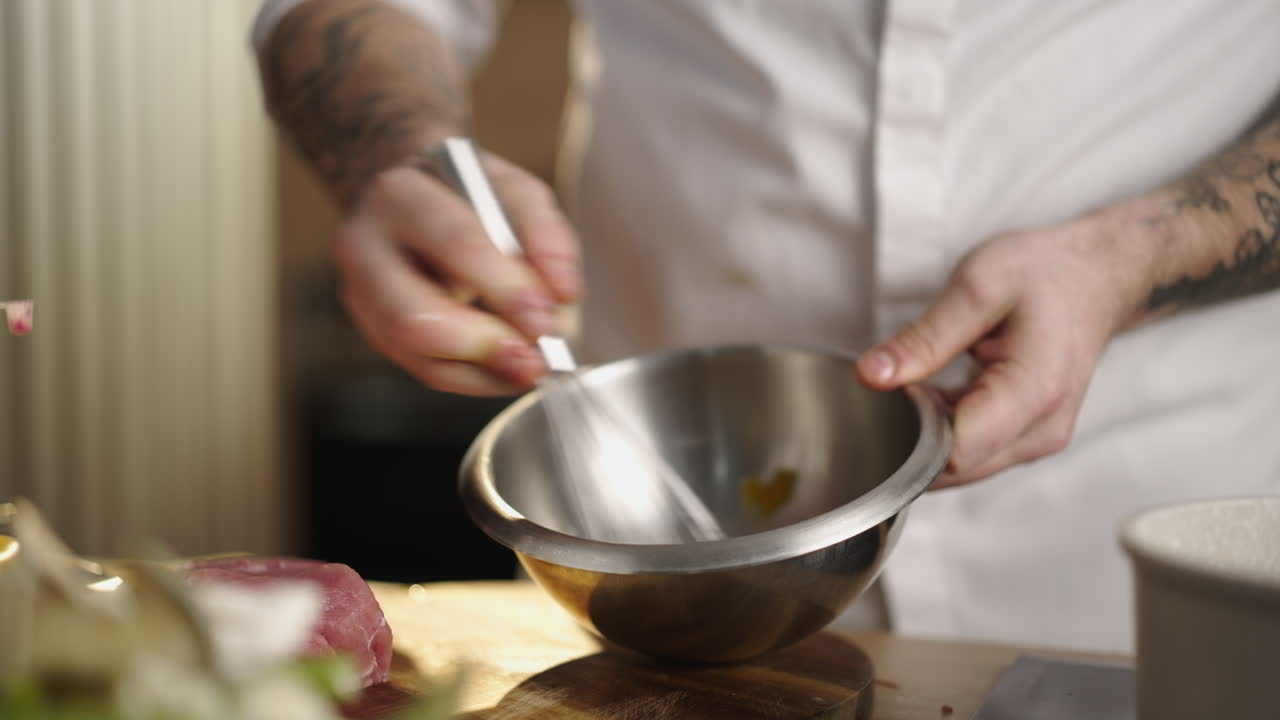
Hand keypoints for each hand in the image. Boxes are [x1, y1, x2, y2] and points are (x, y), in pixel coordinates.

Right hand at [333, 152, 580, 395]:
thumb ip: (546, 236)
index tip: (546, 318)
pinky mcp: (377, 332)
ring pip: (416, 354)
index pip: (456, 244)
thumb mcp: (515, 192)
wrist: (415, 196)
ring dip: (482, 371)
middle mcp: (366, 249)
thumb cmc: (466, 195)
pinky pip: (427, 370)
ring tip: (528, 366)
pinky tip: (508, 368)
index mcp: (401, 195)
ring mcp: (363, 297)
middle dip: (484, 345)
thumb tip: (563, 295)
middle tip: (535, 356)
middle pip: (412, 317)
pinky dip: (477, 377)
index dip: (506, 289)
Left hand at [855, 213, 1150, 487]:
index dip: (909, 432)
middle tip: (905, 381)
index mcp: (1035, 392)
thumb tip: (871, 376)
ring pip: (960, 466)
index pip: (956, 453)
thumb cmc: (1045, 274)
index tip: (893, 392)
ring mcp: (1039, 441)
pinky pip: (972, 453)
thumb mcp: (978, 287)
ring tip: (927, 381)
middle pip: (954, 467)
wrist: (1097, 277)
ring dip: (928, 434)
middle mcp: (1042, 430)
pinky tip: (938, 394)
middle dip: (914, 435)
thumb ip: (924, 338)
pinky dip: (945, 431)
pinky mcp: (1028, 440)